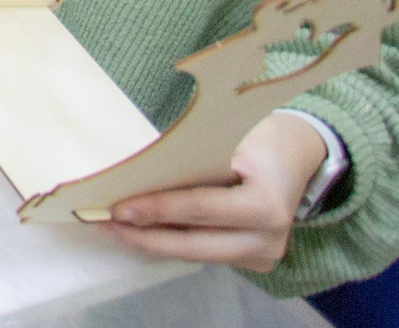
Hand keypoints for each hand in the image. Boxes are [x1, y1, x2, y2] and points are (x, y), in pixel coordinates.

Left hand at [100, 113, 327, 272]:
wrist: (293, 155)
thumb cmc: (256, 136)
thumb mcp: (228, 139)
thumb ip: (190, 161)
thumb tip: (135, 173)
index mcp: (267, 205)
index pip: (200, 209)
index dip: (157, 209)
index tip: (118, 208)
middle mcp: (269, 240)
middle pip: (194, 244)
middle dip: (145, 236)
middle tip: (104, 223)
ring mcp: (262, 256)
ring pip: (195, 254)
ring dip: (153, 241)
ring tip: (114, 228)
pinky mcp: (252, 261)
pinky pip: (204, 252)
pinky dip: (172, 241)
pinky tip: (141, 231)